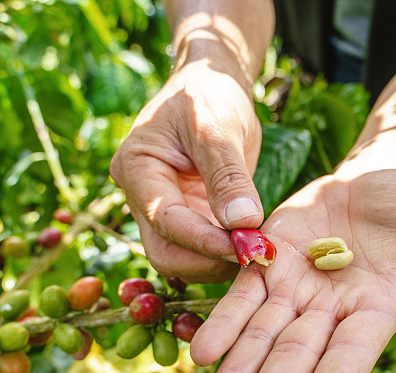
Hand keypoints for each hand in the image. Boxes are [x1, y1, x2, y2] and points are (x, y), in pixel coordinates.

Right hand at [110, 63, 263, 281]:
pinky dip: (226, 253)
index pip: (165, 220)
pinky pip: (202, 249)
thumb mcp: (219, 127)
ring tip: (258, 248)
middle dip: (208, 261)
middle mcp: (143, 196)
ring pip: (182, 259)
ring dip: (219, 262)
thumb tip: (242, 223)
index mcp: (137, 168)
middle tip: (254, 255)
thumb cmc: (209, 96)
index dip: (204, 241)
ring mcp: (163, 210)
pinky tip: (254, 244)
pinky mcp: (188, 217)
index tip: (244, 247)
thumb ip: (229, 176)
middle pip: (165, 253)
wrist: (212, 88)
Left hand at [189, 170, 395, 372]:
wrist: (376, 180)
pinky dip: (223, 323)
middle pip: (297, 360)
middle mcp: (334, 310)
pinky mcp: (269, 262)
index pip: (352, 359)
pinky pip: (243, 297)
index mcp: (378, 309)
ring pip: (263, 337)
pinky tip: (200, 352)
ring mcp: (298, 289)